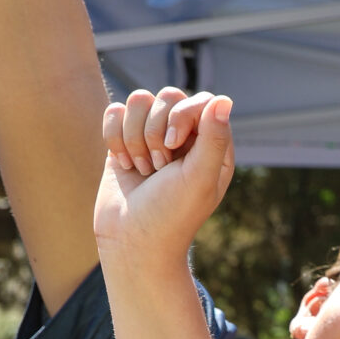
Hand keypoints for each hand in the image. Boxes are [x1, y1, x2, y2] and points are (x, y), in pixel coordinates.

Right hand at [93, 88, 234, 267]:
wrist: (131, 242)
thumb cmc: (171, 216)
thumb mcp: (199, 179)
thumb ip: (213, 138)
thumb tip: (224, 99)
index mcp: (211, 145)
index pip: (201, 101)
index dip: (181, 116)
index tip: (173, 146)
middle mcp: (185, 137)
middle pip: (168, 96)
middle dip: (155, 131)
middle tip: (159, 167)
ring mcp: (153, 136)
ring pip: (138, 101)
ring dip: (134, 138)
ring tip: (143, 171)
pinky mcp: (124, 141)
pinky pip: (115, 112)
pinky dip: (114, 138)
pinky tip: (124, 165)